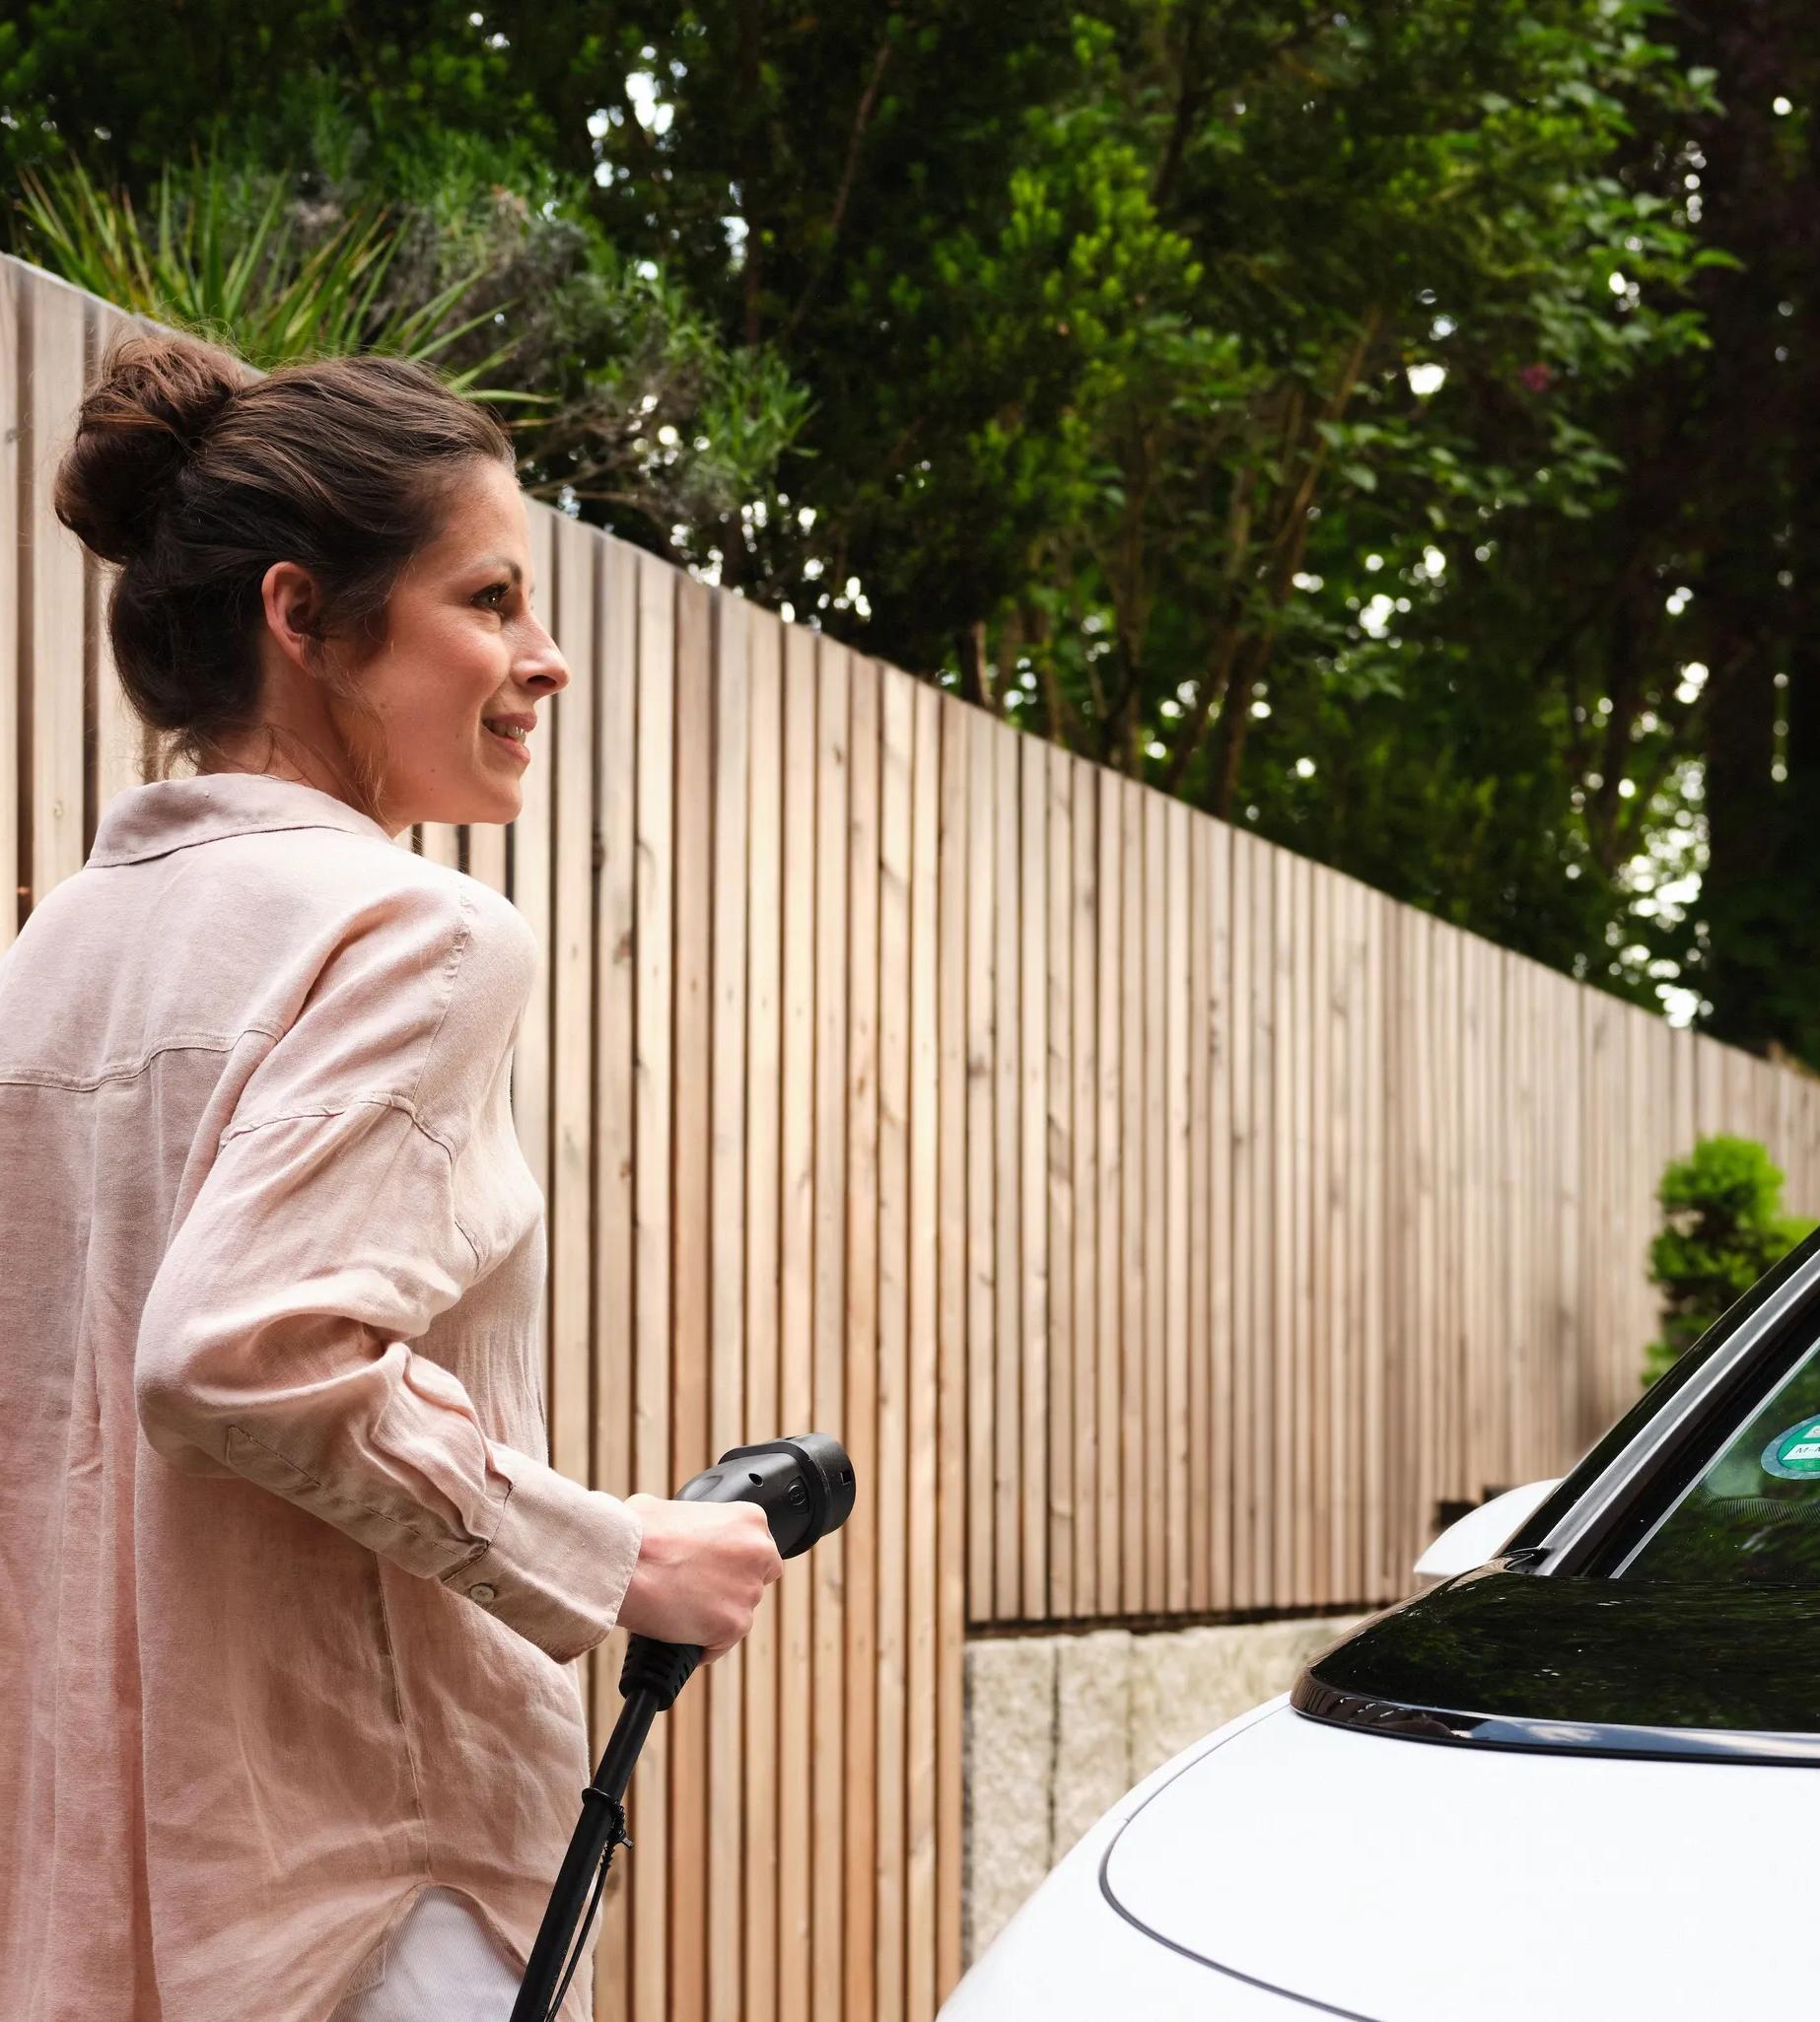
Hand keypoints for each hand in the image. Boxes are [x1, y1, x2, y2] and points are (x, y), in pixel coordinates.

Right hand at [617, 1494, 783, 1660]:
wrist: (622, 1563)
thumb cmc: (637, 1533)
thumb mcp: (667, 1507)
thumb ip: (689, 1520)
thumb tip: (675, 1530)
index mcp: (748, 1520)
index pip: (758, 1548)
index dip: (734, 1562)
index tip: (714, 1570)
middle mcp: (758, 1553)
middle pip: (757, 1581)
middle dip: (732, 1588)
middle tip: (699, 1592)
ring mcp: (748, 1591)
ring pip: (740, 1613)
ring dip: (716, 1616)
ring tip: (680, 1613)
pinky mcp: (734, 1625)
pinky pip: (722, 1643)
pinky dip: (703, 1644)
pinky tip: (680, 1634)